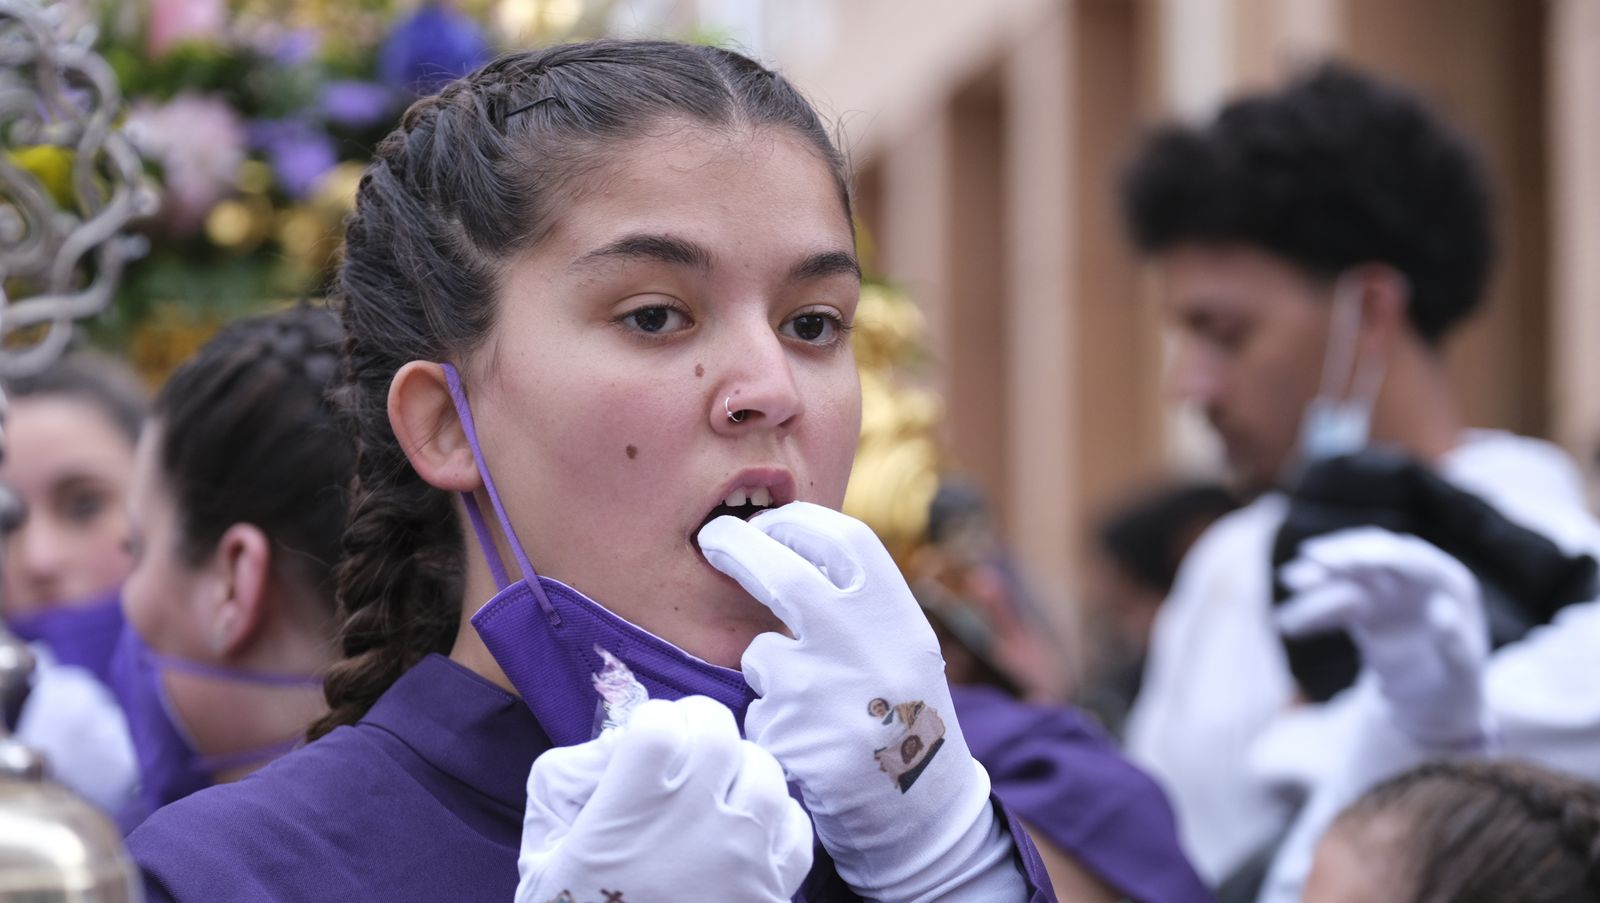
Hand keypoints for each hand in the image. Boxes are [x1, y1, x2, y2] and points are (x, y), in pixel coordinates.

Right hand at [516, 695, 812, 902]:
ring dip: (740, 770)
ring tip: (717, 792)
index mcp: (634, 807)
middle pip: (721, 733)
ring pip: (766, 772)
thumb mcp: (542, 853)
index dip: (652, 721)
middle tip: (682, 749)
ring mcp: (744, 856)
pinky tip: (746, 831)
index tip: (643, 741)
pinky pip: (795, 827)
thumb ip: (564, 784)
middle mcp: (697, 821)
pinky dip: (775, 819)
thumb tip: (613, 748)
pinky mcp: (774, 891)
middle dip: (699, 728)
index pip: (661, 721)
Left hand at [699, 503, 1025, 901]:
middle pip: (780, 571)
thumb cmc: (906, 719)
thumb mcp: (904, 647)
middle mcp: (861, 643)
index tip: (768, 522)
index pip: (842, 538)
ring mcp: (822, 690)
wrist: (922, 813)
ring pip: (761, 656)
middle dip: (737, 548)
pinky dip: (773, 725)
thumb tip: (793, 542)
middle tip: (713, 539)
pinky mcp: (789, 737)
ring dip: (771, 675)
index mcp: (897, 615)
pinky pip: (759, 713)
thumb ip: (860, 603)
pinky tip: (810, 747)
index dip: (797, 522)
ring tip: (816, 710)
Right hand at [1278, 526, 1492, 747]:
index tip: (1351, 558)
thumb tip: (1441, 612)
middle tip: (1310, 556)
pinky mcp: (1363, 611)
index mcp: (1450, 583)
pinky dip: (1312, 613)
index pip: (1412, 559)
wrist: (1433, 704)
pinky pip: (1333, 607)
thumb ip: (1455, 644)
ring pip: (1348, 580)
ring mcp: (1386, 593)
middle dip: (1343, 555)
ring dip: (1318, 581)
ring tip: (1289, 581)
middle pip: (1375, 558)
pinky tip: (1288, 624)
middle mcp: (1415, 580)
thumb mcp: (1463, 672)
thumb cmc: (1456, 686)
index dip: (1380, 555)